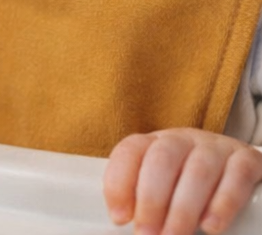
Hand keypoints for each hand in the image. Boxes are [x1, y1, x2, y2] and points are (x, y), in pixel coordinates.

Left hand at [104, 128, 261, 234]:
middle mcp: (183, 139)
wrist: (238, 165)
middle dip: (151, 200)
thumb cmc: (193, 181)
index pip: (130, 151)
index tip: (119, 217)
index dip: (119, 182)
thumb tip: (127, 224)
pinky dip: (223, 203)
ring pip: (197, 171)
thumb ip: (147, 199)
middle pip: (162, 160)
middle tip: (146, 233)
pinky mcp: (246, 160)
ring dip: (183, 209)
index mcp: (157, 142)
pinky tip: (211, 226)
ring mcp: (216, 147)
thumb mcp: (167, 184)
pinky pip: (237, 177)